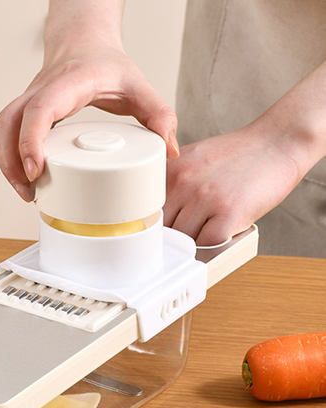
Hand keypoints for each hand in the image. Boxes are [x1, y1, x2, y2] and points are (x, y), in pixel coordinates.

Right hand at [0, 47, 178, 201]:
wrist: (83, 42)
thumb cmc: (106, 63)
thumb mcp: (139, 85)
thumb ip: (160, 114)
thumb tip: (170, 150)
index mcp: (67, 84)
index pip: (39, 110)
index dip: (31, 141)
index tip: (35, 171)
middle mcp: (41, 91)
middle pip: (6, 124)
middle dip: (10, 163)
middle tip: (29, 193)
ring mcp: (31, 100)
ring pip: (1, 129)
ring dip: (6, 163)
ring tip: (26, 192)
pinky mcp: (28, 111)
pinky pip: (8, 132)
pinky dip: (11, 157)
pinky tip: (27, 177)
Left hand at [163, 124, 302, 245]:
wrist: (276, 143)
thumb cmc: (236, 155)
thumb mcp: (192, 160)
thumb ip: (171, 184)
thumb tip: (155, 216)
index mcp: (171, 171)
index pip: (149, 213)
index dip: (154, 227)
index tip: (160, 234)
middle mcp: (184, 184)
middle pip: (164, 229)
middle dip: (173, 237)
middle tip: (187, 236)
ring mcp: (205, 199)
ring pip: (184, 240)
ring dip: (195, 242)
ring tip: (208, 232)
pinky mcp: (229, 213)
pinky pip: (208, 244)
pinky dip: (213, 246)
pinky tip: (221, 234)